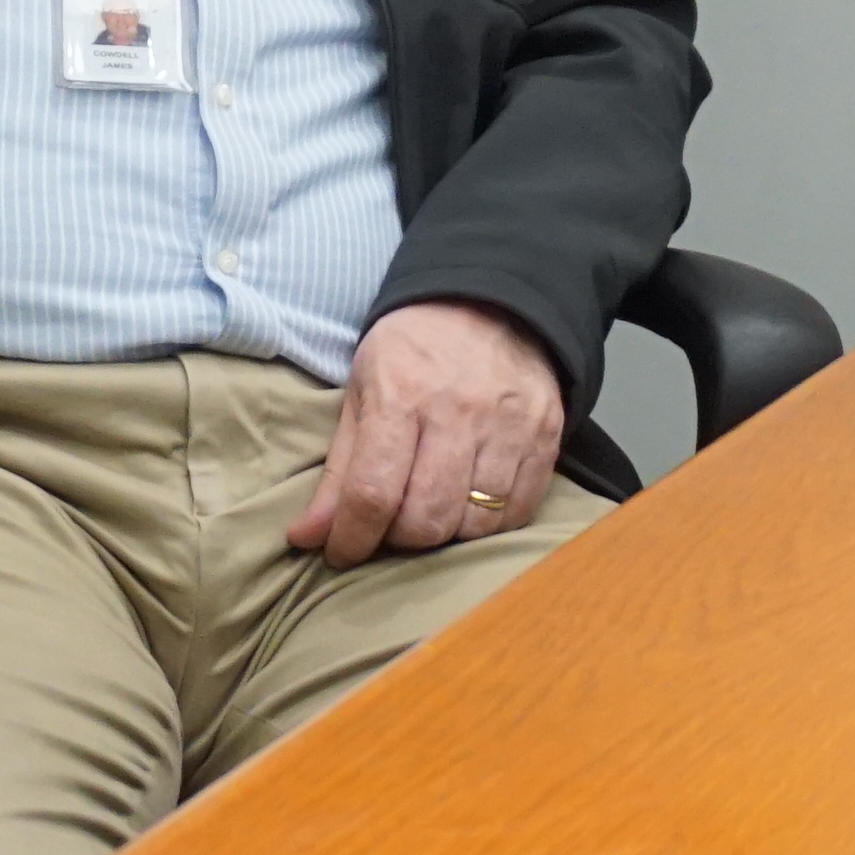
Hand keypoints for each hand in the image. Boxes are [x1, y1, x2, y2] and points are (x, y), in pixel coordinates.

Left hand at [291, 299, 566, 559]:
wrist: (490, 301)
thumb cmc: (412, 351)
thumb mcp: (361, 393)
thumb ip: (338, 470)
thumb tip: (307, 537)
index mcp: (400, 396)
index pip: (373, 492)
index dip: (352, 539)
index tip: (341, 553)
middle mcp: (458, 413)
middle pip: (427, 519)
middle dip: (400, 539)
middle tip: (390, 526)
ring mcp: (509, 427)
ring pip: (476, 525)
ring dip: (446, 535)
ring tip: (431, 512)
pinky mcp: (546, 437)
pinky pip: (520, 512)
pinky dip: (491, 525)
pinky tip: (470, 507)